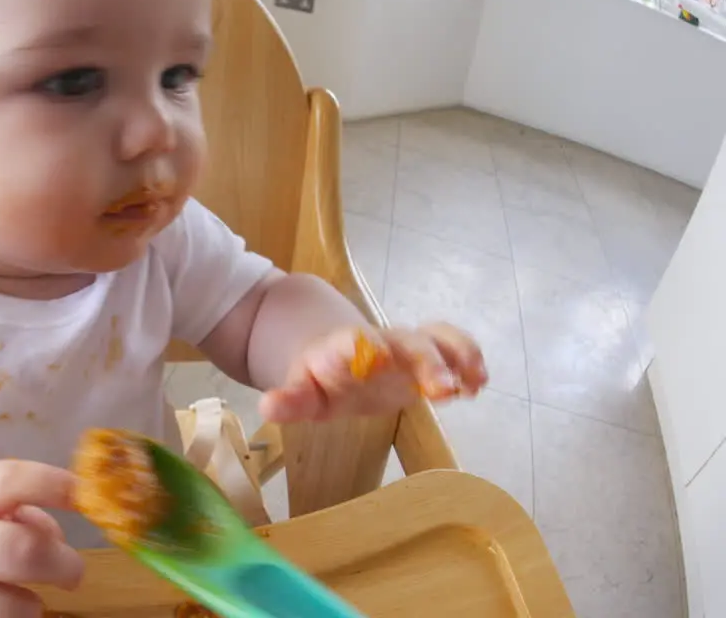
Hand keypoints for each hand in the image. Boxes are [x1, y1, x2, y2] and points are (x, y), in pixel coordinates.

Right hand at [0, 460, 83, 617]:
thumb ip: (14, 507)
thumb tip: (56, 538)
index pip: (7, 482)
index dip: (51, 484)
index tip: (82, 493)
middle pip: (20, 551)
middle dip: (62, 563)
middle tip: (73, 572)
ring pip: (16, 609)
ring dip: (31, 605)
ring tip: (18, 596)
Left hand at [259, 322, 487, 421]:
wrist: (333, 352)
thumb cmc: (319, 380)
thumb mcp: (302, 394)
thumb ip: (289, 400)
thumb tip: (268, 407)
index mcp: (344, 350)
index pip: (353, 344)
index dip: (365, 349)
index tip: (377, 357)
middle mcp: (380, 343)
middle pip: (406, 341)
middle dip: (425, 360)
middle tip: (440, 389)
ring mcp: (404, 347)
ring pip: (434, 337)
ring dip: (455, 355)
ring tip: (472, 383)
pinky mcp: (425, 355)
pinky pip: (450, 345)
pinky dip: (467, 358)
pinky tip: (476, 385)